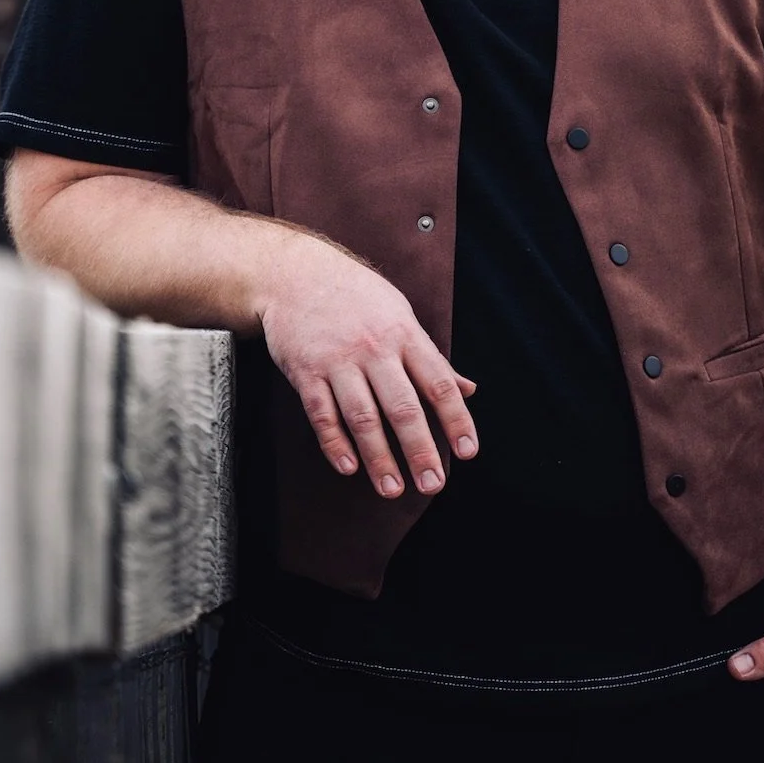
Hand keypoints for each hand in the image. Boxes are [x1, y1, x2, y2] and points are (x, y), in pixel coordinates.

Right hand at [258, 235, 477, 500]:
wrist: (294, 274)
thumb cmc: (355, 295)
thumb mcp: (400, 314)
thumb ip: (432, 358)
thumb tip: (469, 389)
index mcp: (404, 334)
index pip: (438, 383)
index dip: (456, 420)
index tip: (468, 451)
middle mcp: (375, 348)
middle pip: (402, 407)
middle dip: (420, 450)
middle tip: (432, 484)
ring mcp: (338, 360)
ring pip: (363, 417)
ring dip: (379, 457)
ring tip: (391, 489)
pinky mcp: (306, 371)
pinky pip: (322, 414)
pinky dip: (335, 443)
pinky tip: (349, 467)